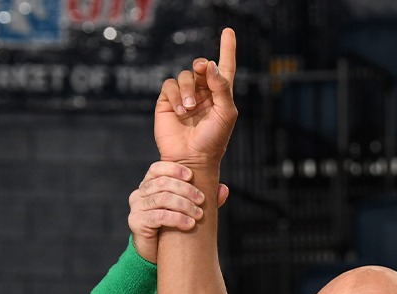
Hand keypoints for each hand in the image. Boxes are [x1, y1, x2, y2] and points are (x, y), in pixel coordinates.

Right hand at [128, 161, 229, 261]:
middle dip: (186, 190)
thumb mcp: (188, 211)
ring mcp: (136, 207)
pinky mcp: (136, 222)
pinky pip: (159, 216)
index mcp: (149, 185)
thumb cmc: (172, 228)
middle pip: (162, 183)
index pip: (157, 168)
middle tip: (202, 200)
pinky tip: (190, 224)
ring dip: (185, 205)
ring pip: (162, 198)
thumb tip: (224, 189)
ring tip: (199, 215)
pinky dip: (177, 218)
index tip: (192, 176)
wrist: (156, 255)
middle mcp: (140, 193)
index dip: (174, 169)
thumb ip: (203, 199)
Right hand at [154, 28, 237, 165]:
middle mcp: (203, 92)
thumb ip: (222, 88)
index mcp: (220, 94)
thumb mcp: (225, 113)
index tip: (228, 31)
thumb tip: (211, 66)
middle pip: (201, 67)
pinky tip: (181, 111)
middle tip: (202, 69)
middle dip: (201, 65)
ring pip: (185, 76)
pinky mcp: (168, 102)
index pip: (225, 67)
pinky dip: (176, 95)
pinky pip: (170, 86)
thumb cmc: (214, 139)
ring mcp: (185, 96)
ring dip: (188, 89)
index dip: (227, 48)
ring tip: (190, 109)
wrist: (192, 158)